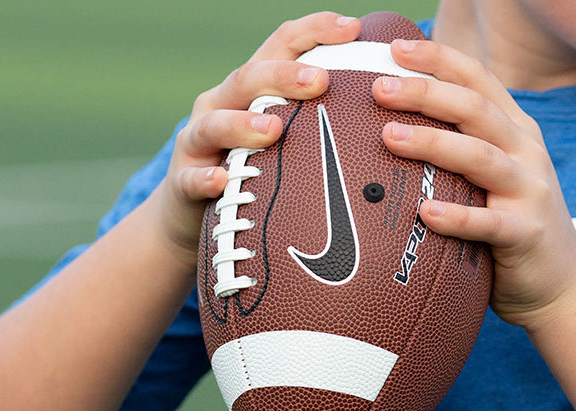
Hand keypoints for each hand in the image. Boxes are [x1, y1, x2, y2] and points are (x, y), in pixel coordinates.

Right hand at [149, 12, 361, 263]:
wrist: (193, 218)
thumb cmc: (255, 172)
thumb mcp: (285, 139)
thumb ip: (321, 121)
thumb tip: (392, 116)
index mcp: (252, 87)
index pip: (281, 45)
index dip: (315, 31)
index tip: (354, 28)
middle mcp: (221, 104)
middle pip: (250, 77)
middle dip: (284, 75)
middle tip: (320, 80)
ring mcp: (198, 142)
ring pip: (216, 123)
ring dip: (245, 124)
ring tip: (274, 129)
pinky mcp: (183, 182)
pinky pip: (192, 179)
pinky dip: (206, 178)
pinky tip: (221, 180)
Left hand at [373, 39, 575, 328]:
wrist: (563, 284)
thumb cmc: (510, 224)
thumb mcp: (493, 175)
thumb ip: (459, 147)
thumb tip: (390, 127)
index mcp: (514, 131)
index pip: (477, 80)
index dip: (438, 59)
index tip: (396, 47)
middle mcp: (525, 152)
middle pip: (474, 109)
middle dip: (425, 92)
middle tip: (380, 89)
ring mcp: (530, 191)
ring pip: (479, 156)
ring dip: (433, 143)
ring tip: (390, 136)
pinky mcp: (526, 233)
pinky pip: (488, 223)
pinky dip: (456, 216)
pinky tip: (424, 212)